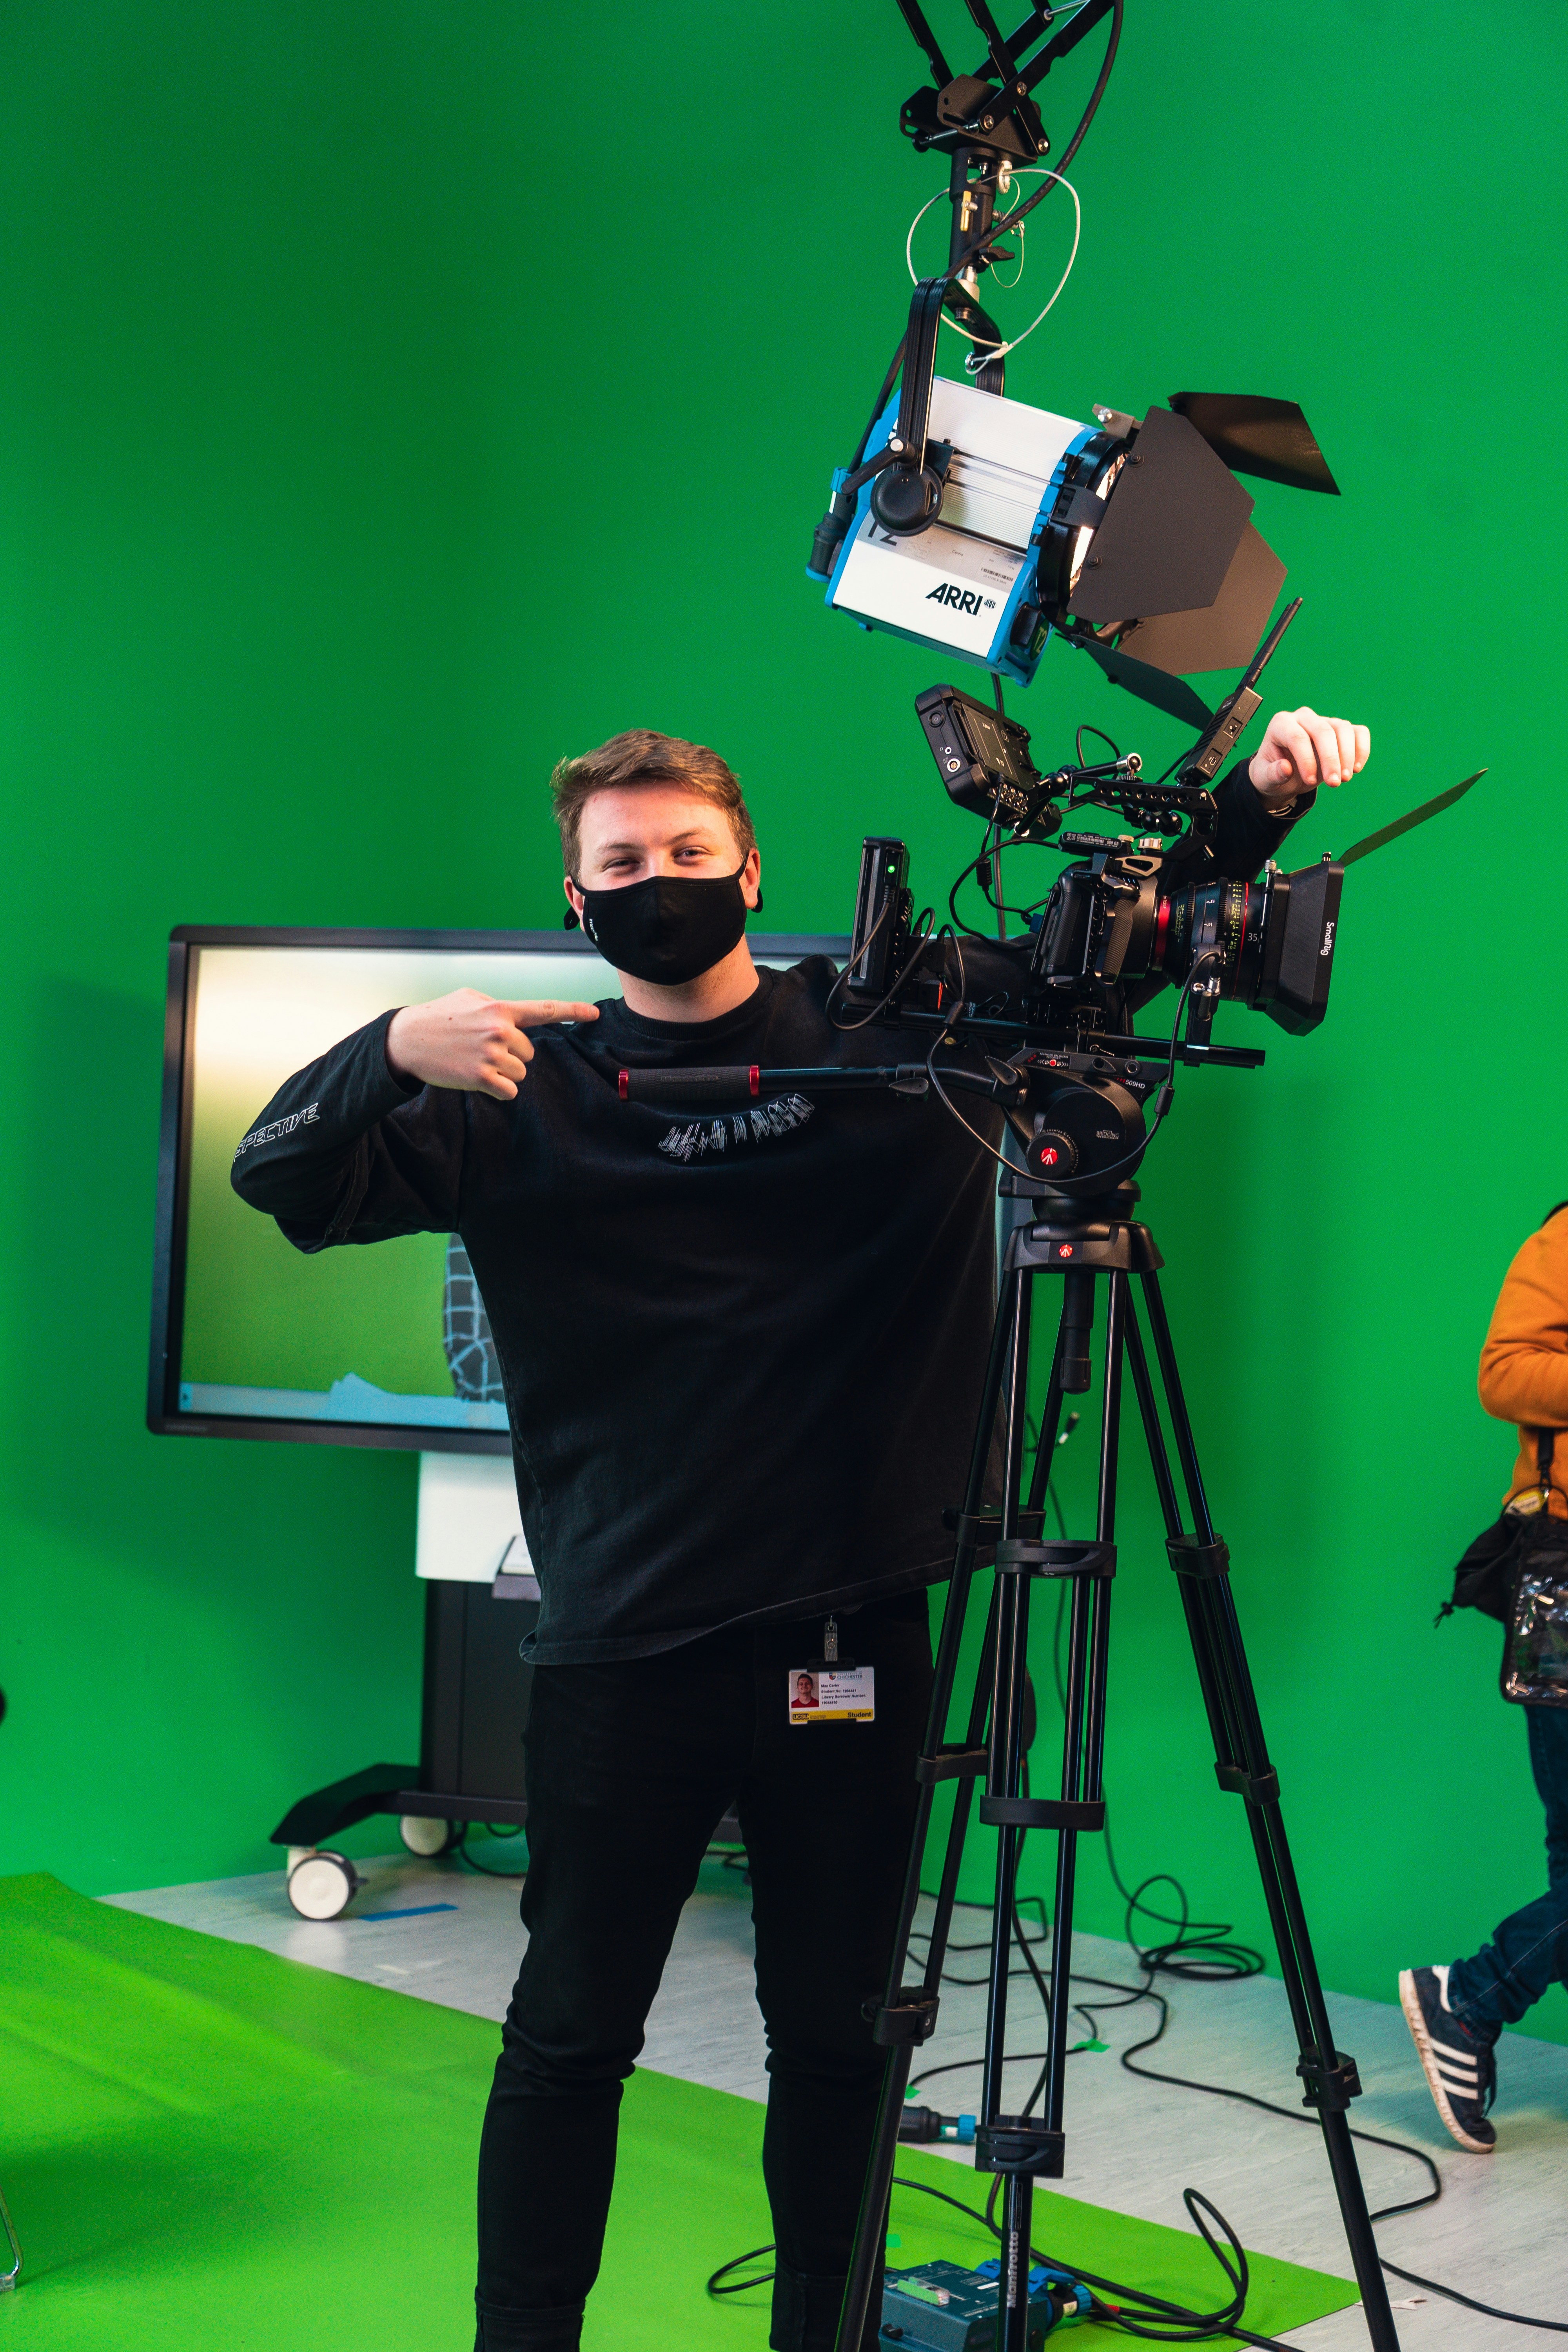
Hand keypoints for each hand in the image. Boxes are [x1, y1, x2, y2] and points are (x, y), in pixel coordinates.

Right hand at [385, 989, 598, 1099]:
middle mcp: (499, 1029)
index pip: (543, 1009)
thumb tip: (517, 1018)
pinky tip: (478, 1078)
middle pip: (529, 1052)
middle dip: (511, 1054)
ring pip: (520, 1072)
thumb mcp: (469, 999)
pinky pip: (509, 1090)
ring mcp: (490, 1054)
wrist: (407, 1039)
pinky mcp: (480, 1076)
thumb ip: (498, 1007)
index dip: (572, 1011)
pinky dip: (498, 1089)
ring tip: (476, 1060)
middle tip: (482, 1048)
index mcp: (500, 1008)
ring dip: (503, 1072)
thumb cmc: (438, 1017)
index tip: (593, 1014)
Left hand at [1249, 708, 1369, 802]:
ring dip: (1347, 755)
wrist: (1285, 773)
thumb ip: (1272, 774)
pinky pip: (1358, 732)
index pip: (1298, 737)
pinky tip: (1356, 768)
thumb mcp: (1265, 778)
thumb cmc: (1273, 772)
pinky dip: (1361, 749)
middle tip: (1334, 783)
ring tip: (1345, 779)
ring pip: (1343, 729)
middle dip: (1331, 759)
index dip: (1307, 760)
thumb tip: (1285, 768)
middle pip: (1323, 731)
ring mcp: (1324, 720)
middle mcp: (1303, 717)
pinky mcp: (1340, 729)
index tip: (1310, 782)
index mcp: (1281, 724)